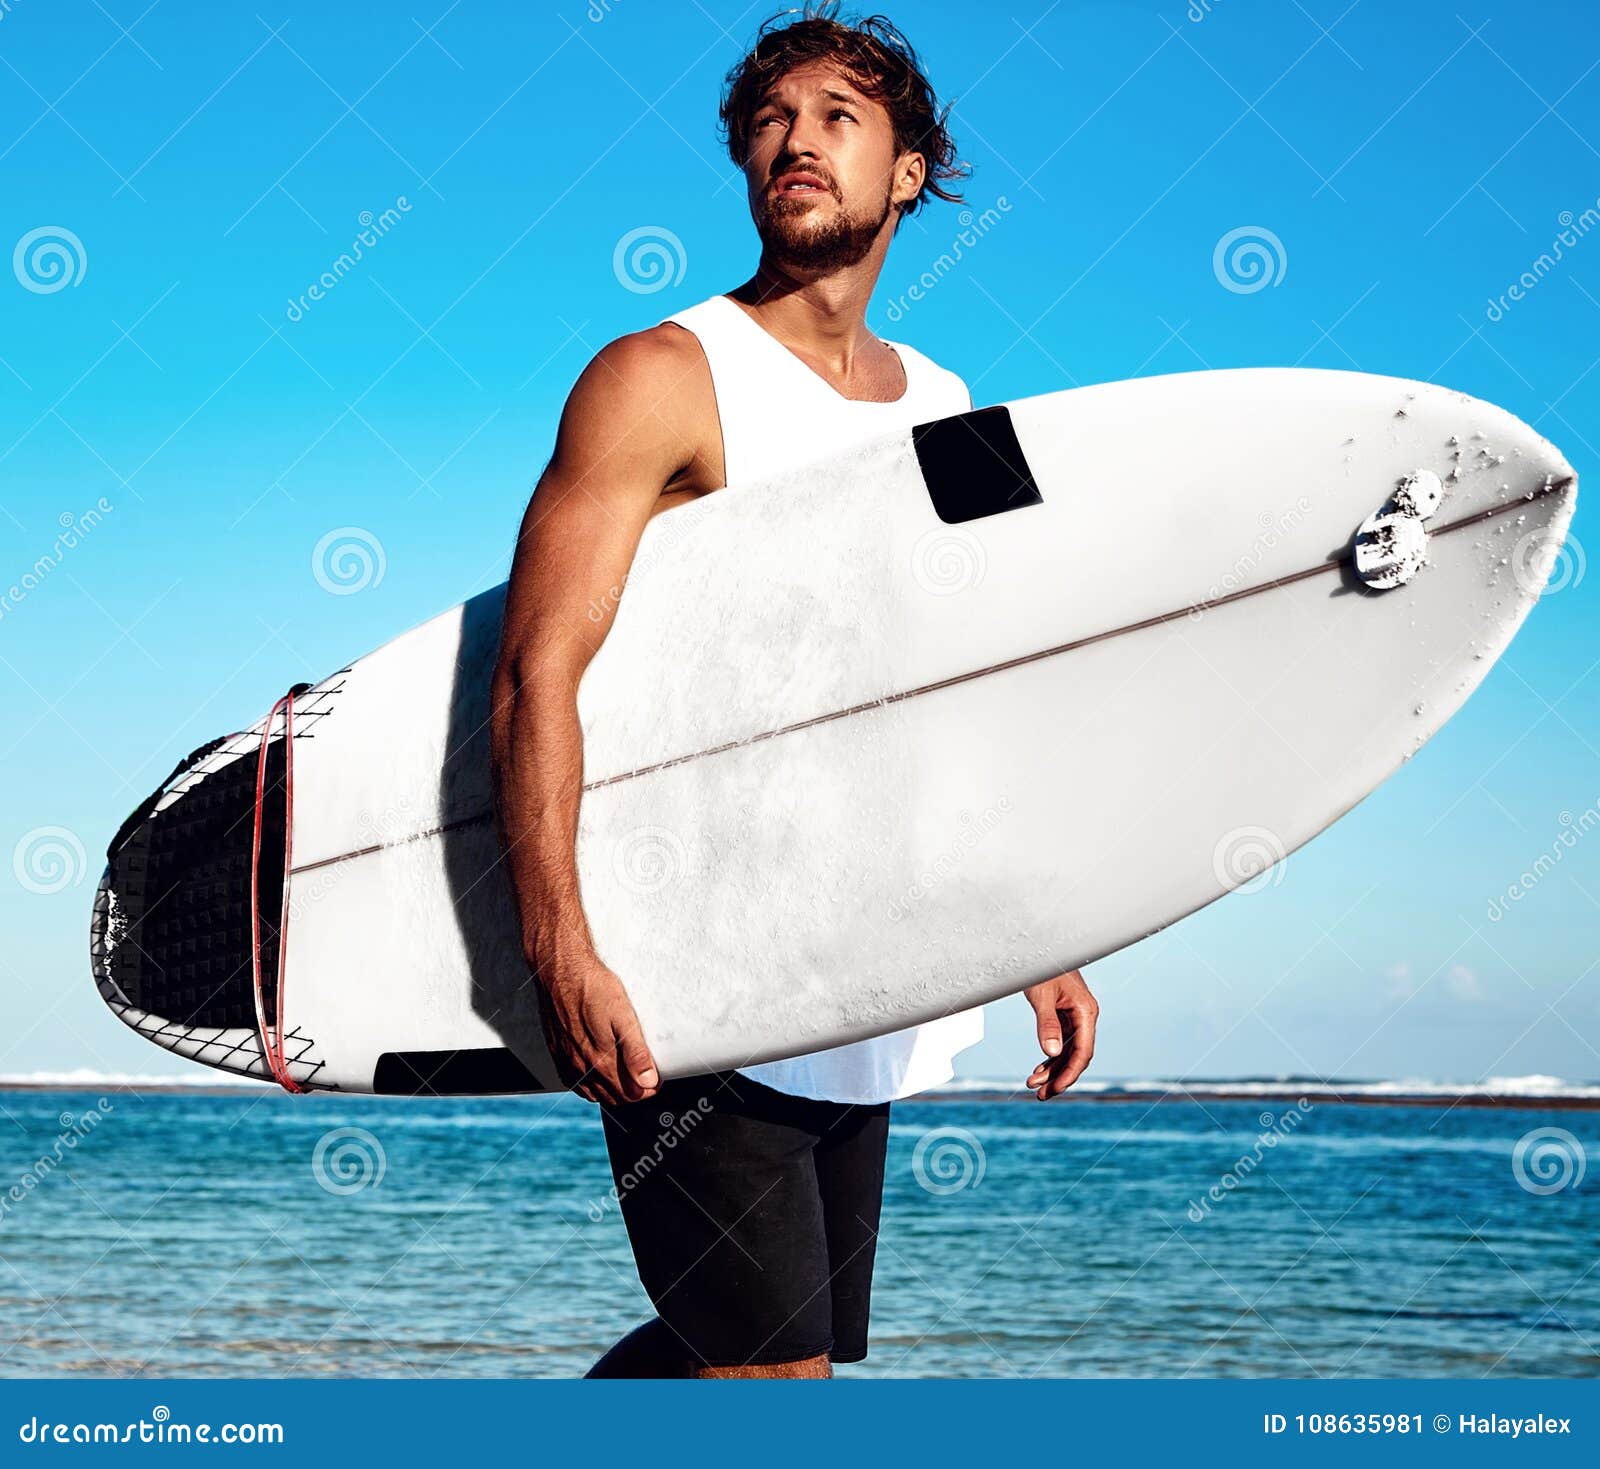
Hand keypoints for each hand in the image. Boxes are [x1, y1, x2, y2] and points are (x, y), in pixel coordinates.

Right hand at [533, 944, 658, 1105]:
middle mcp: (582, 1067)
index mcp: (600, 1061)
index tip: (657, 1076)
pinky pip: (574, 1083)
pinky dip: (589, 1084)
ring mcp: (567, 1061)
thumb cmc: (592, 987)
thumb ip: (635, 1052)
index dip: (648, 1088)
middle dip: (633, 1091)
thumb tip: (648, 1081)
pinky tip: (597, 1071)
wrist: (560, 970)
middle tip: (646, 1074)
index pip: (630, 1094)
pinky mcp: (557, 1053)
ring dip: (612, 1089)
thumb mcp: (623, 1016)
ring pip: (594, 1093)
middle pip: (613, 1096)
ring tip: (626, 1073)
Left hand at [1023, 968, 1097, 1099]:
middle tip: (1040, 1095)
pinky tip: (1038, 1070)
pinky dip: (1049, 1057)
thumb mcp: (1041, 995)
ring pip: (1067, 1051)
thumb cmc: (1041, 966)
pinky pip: (1060, 1042)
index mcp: (1086, 1012)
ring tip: (1033, 1085)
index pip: (1083, 1052)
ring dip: (1052, 1070)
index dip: (1070, 1073)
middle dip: (1059, 1077)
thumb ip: (1047, 1023)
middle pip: (1076, 1056)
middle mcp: (1084, 1016)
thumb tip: (1052, 1054)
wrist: (1038, 945)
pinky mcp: (1063, 1014)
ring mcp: (1074, 1016)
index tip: (1055, 1090)